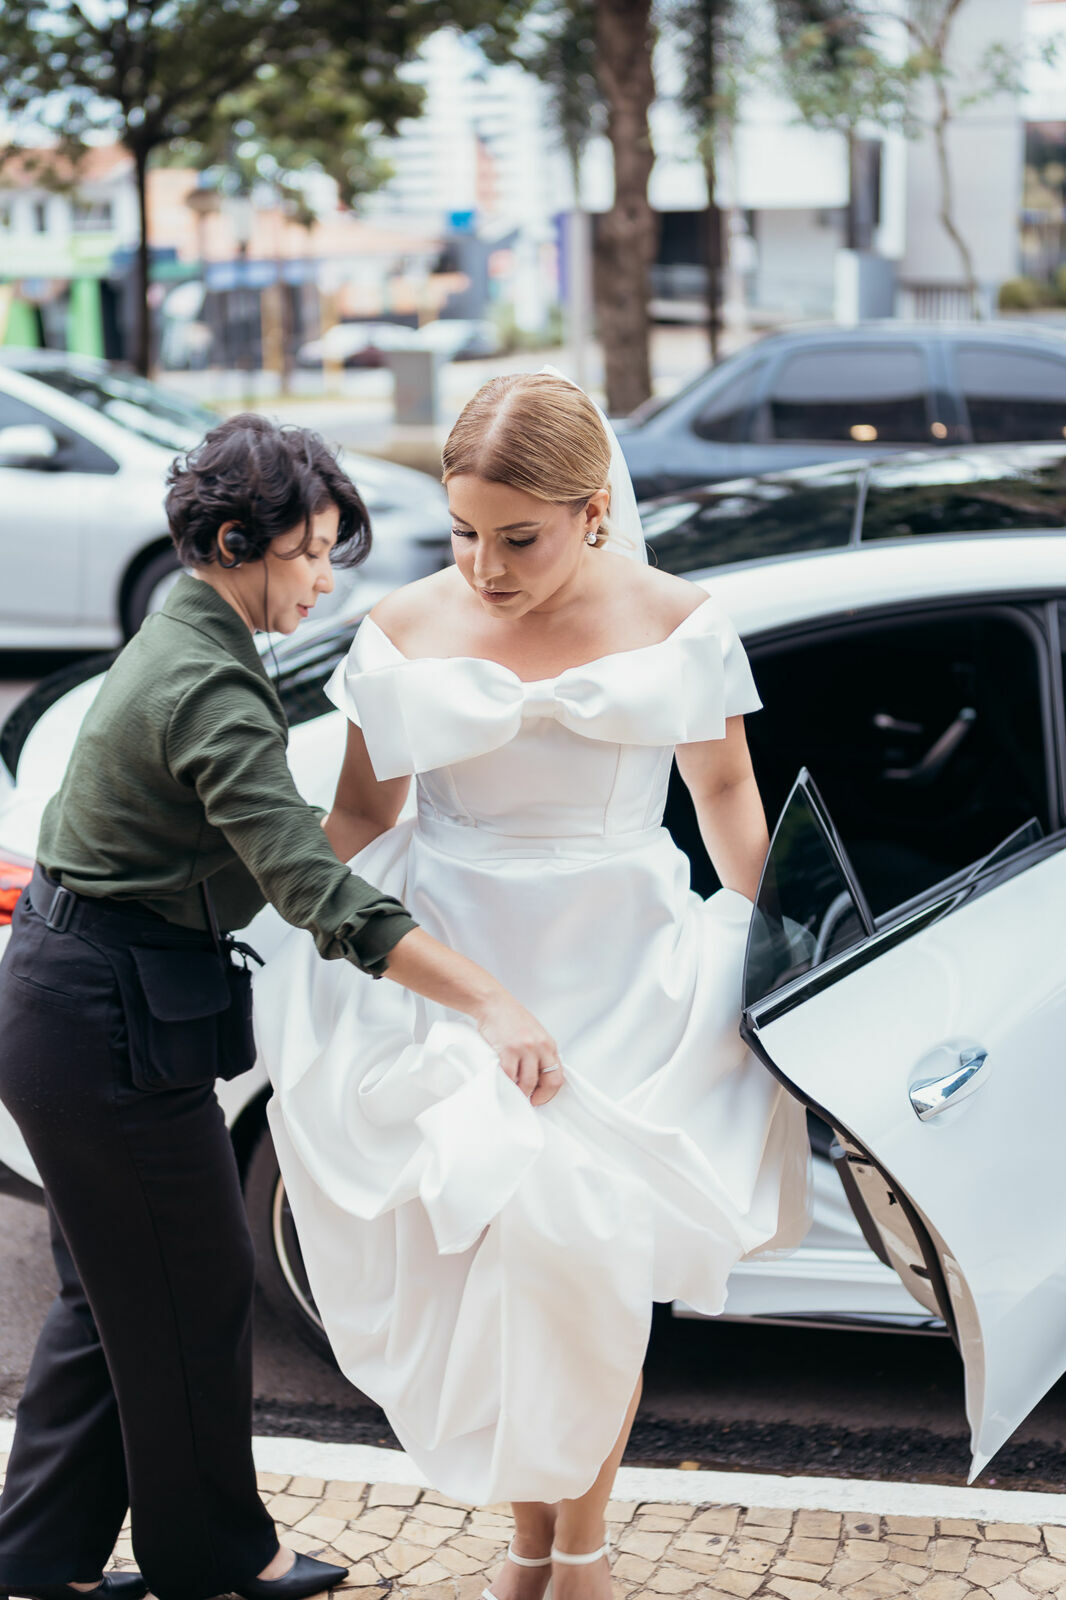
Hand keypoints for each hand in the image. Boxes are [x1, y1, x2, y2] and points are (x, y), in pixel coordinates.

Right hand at [473, 990, 563, 1105]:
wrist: (492, 1003)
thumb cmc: (510, 1018)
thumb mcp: (534, 1034)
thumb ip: (539, 1053)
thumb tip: (538, 1077)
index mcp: (549, 1044)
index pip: (558, 1075)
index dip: (549, 1092)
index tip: (540, 1098)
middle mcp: (540, 1046)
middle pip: (548, 1082)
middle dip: (538, 1096)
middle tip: (528, 1101)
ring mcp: (525, 1048)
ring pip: (528, 1083)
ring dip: (520, 1092)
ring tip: (513, 1091)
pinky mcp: (508, 1050)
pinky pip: (510, 1076)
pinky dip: (506, 1083)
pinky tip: (503, 1082)